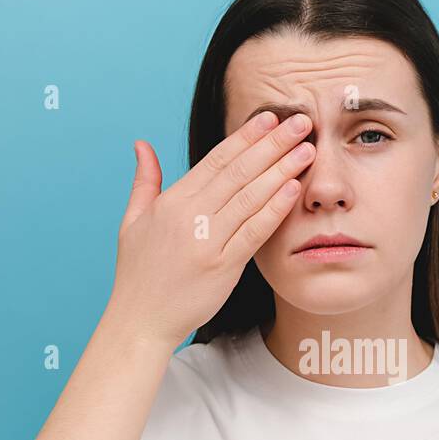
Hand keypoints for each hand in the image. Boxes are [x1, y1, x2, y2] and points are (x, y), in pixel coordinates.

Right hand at [103, 110, 314, 346]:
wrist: (140, 320)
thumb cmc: (138, 273)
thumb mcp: (132, 221)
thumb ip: (144, 181)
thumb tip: (142, 145)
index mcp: (171, 202)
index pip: (215, 160)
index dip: (245, 137)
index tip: (269, 118)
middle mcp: (189, 216)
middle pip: (238, 171)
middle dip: (272, 143)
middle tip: (301, 121)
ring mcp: (207, 241)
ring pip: (250, 197)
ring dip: (282, 170)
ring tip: (306, 148)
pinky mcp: (222, 267)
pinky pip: (254, 232)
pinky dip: (275, 208)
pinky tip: (294, 189)